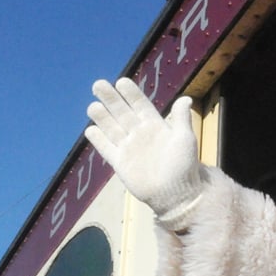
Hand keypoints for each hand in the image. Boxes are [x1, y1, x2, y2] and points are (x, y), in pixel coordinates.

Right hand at [85, 77, 208, 227]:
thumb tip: (185, 98)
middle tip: (98, 84)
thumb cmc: (185, 166)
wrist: (177, 194)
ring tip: (92, 106)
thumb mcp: (185, 139)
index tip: (121, 81)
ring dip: (102, 116)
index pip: (140, 105)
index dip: (131, 94)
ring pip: (112, 128)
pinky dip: (98, 140)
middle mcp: (140, 134)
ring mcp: (129, 148)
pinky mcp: (120, 163)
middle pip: (122, 112)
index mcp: (156, 126)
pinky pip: (106, 149)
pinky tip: (90, 130)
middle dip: (110, 98)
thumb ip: (181, 118)